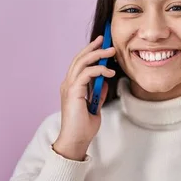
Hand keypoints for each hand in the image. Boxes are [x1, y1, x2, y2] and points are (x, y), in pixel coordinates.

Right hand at [53, 36, 115, 160]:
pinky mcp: (73, 92)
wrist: (76, 140)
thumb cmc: (83, 127)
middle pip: (79, 59)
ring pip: (81, 63)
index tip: (102, 45)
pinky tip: (109, 72)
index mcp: (72, 86)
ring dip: (97, 55)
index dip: (90, 52)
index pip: (80, 64)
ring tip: (111, 51)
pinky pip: (86, 74)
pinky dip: (98, 70)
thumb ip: (98, 93)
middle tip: (106, 40)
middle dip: (93, 48)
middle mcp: (68, 84)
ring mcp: (69, 87)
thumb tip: (104, 81)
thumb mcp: (95, 106)